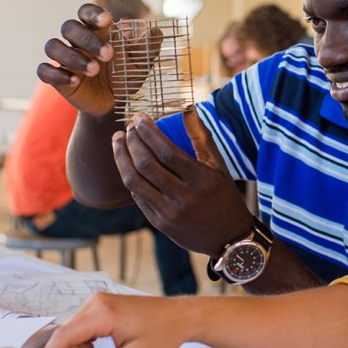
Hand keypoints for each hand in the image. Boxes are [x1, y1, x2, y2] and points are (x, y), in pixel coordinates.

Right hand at [36, 292, 192, 347]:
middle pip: (67, 338)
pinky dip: (90, 345)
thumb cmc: (164, 333)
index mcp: (102, 313)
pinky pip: (83, 330)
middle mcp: (96, 303)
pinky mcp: (102, 306)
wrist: (181, 317)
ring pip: (74, 336)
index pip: (64, 336)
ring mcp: (98, 302)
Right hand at [37, 4, 162, 117]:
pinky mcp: (57, 79)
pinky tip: (74, 81)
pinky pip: (44, 71)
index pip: (86, 12)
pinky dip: (56, 74)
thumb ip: (149, 45)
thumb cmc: (126, 77)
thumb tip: (153, 31)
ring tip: (94, 71)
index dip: (93, 13)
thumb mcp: (142, 63)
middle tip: (109, 56)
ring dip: (72, 57)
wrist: (114, 104)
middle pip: (69, 27)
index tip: (107, 20)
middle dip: (88, 39)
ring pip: (53, 46)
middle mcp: (77, 41)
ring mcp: (64, 59)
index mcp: (96, 31)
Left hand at [113, 107, 254, 257]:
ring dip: (122, 158)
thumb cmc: (224, 196)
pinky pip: (138, 197)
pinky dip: (130, 177)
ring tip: (118, 141)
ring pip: (135, 181)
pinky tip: (127, 163)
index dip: (149, 133)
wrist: (229, 238)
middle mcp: (184, 197)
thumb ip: (202, 137)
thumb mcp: (219, 166)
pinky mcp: (160, 224)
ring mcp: (169, 213)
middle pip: (147, 165)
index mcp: (201, 180)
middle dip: (132, 142)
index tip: (138, 117)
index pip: (166, 152)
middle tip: (127, 127)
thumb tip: (187, 109)